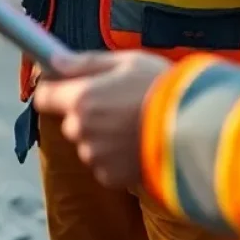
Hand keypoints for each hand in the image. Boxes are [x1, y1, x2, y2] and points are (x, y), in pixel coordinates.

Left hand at [34, 50, 170, 188]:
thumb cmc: (161, 89)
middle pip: (70, 120)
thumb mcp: (125, 62)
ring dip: (102, 135)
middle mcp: (82, 130)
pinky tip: (138, 141)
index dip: (54, 90)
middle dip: (86, 112)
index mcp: (81, 98)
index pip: (44, 96)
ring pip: (88, 142)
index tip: (65, 85)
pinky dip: (115, 155)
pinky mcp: (111, 177)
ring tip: (133, 122)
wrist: (194, 131)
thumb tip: (54, 61)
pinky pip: (104, 163)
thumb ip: (85, 63)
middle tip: (117, 102)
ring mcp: (96, 156)